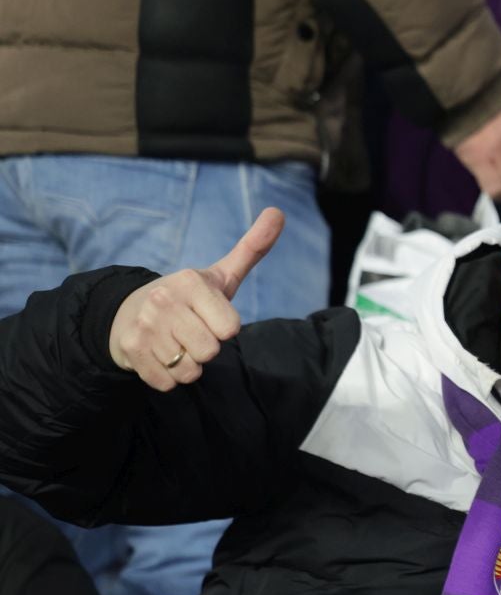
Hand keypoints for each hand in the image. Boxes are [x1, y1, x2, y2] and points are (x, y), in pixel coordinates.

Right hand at [108, 209, 281, 390]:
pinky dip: (168, 377)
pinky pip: (168, 382)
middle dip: (205, 348)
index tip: (209, 316)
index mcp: (191, 282)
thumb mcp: (220, 275)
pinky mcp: (131, 349)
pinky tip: (159, 356)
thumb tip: (278, 212)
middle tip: (190, 331)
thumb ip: (252, 248)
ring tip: (174, 343)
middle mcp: (164, 300)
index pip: (230, 329)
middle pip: (210, 352)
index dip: (224, 328)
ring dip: (187, 365)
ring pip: (190, 370)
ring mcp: (144, 325)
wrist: (127, 312)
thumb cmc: (188, 299)